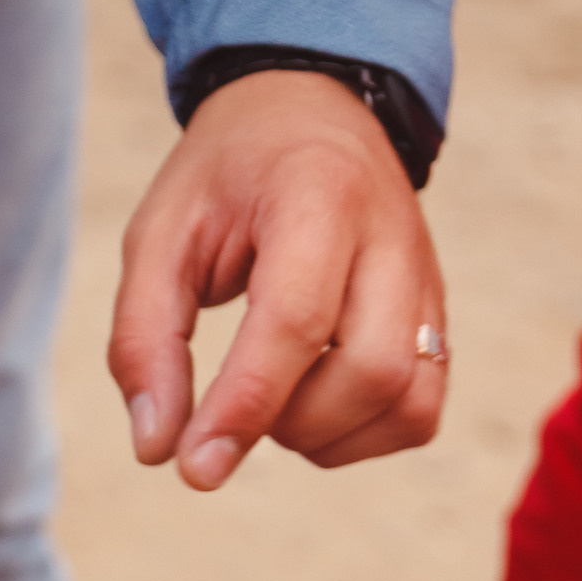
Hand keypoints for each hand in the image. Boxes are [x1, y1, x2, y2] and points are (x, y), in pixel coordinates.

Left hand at [110, 71, 446, 490]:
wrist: (310, 115)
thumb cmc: (226, 180)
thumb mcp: (160, 237)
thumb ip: (144, 339)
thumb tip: (157, 449)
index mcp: (318, 196)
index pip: (296, 320)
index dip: (245, 405)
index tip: (193, 466)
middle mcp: (392, 240)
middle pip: (373, 372)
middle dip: (291, 423)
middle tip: (234, 405)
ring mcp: (426, 282)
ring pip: (409, 403)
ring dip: (328, 438)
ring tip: (273, 403)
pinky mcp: (437, 318)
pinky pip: (420, 410)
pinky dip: (361, 437)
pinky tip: (312, 409)